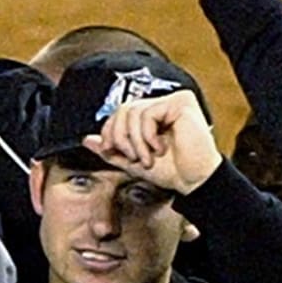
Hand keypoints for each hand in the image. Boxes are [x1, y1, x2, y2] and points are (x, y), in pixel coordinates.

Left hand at [85, 90, 220, 193]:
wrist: (194, 181)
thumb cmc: (172, 171)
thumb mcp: (132, 161)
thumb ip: (112, 149)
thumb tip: (87, 139)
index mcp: (152, 114)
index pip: (120, 112)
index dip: (110, 131)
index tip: (110, 150)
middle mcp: (163, 103)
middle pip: (123, 109)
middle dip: (120, 137)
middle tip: (132, 158)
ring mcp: (173, 101)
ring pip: (133, 111)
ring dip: (136, 141)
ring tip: (147, 158)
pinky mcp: (181, 102)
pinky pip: (149, 112)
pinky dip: (148, 135)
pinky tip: (160, 148)